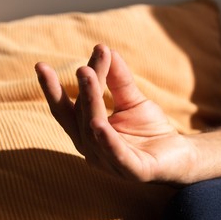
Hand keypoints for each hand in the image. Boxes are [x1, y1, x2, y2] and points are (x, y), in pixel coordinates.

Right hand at [35, 44, 195, 182]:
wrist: (180, 154)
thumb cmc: (151, 129)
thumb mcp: (132, 101)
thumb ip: (118, 79)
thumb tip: (103, 48)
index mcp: (88, 133)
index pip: (68, 110)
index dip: (52, 91)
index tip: (41, 65)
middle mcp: (93, 150)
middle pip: (80, 118)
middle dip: (81, 92)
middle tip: (82, 66)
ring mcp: (111, 163)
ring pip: (95, 133)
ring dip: (90, 105)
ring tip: (87, 77)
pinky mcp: (133, 171)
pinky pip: (118, 156)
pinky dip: (107, 142)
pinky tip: (98, 124)